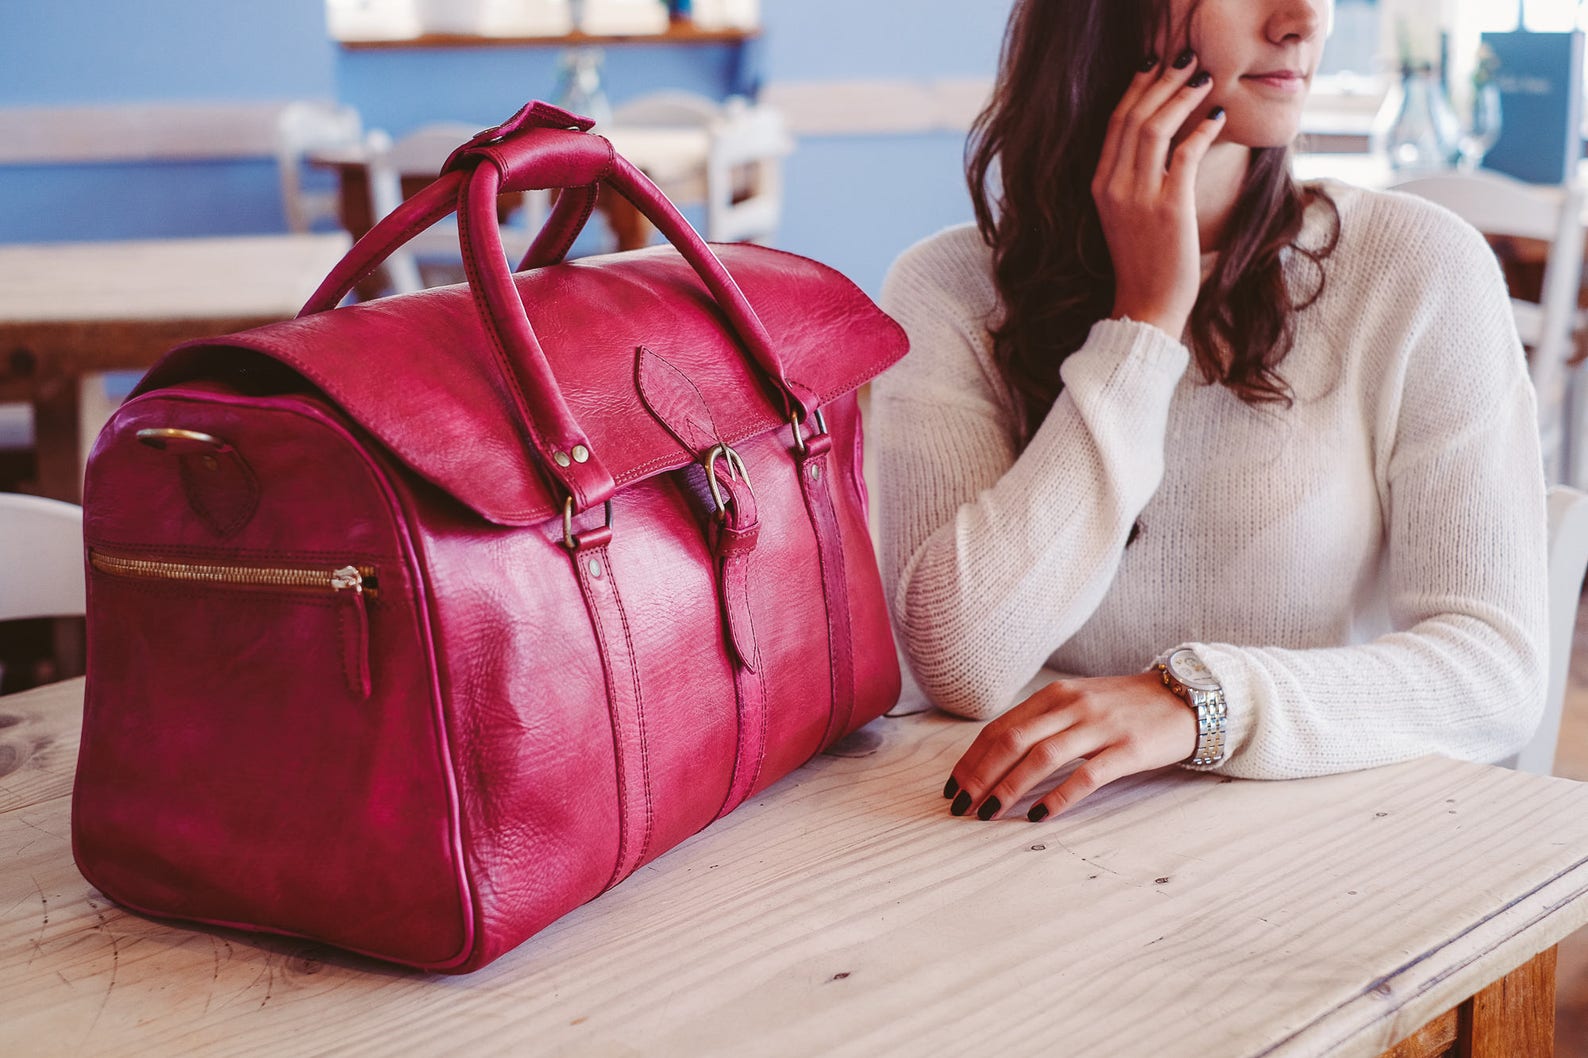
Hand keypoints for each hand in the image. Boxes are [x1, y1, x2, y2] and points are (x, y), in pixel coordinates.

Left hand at [943, 672, 1197, 820]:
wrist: (1186, 698)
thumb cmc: (1125, 707)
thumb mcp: (1079, 703)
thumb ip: (1043, 721)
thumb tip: (997, 754)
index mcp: (1055, 695)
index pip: (1000, 728)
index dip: (971, 759)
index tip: (952, 786)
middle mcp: (1072, 706)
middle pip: (1012, 741)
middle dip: (979, 776)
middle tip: (959, 806)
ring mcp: (1100, 727)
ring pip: (1041, 757)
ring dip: (1008, 788)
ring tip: (987, 814)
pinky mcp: (1127, 750)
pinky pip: (1085, 776)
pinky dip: (1057, 797)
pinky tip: (1037, 816)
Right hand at [1091, 51, 1225, 338]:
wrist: (1146, 307)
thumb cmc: (1143, 264)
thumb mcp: (1127, 216)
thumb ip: (1136, 181)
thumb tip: (1167, 146)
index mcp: (1099, 185)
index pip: (1114, 123)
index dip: (1135, 88)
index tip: (1154, 66)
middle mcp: (1113, 186)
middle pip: (1132, 116)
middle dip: (1161, 81)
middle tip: (1186, 59)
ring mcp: (1138, 197)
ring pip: (1155, 127)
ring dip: (1182, 96)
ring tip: (1203, 77)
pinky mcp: (1168, 208)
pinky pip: (1185, 154)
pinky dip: (1202, 130)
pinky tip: (1216, 116)